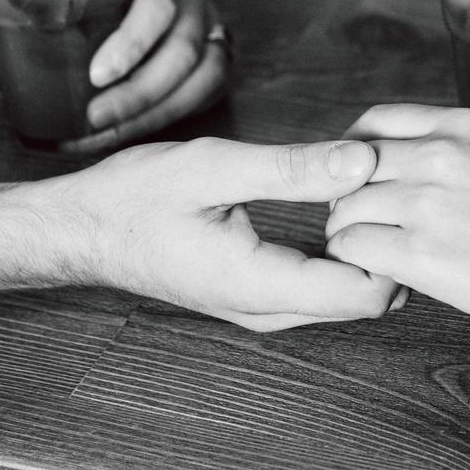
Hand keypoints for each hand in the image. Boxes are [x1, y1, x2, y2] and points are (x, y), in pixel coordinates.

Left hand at [0, 0, 228, 153]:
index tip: (95, 76)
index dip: (131, 43)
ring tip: (104, 133)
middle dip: (139, 91)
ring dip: (153, 110)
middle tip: (94, 117)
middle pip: (180, 48)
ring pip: (199, 74)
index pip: (156, 3)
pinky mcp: (211, 47)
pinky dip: (171, 114)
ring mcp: (204, 19)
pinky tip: (132, 131)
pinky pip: (205, 88)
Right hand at [15, 137, 401, 330]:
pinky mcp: (256, 294)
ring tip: (352, 187)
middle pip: (366, 300)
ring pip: (344, 295)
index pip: (366, 295)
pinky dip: (339, 249)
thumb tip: (364, 159)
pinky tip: (332, 203)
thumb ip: (292, 167)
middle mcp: (268, 310)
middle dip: (384, 245)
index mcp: (260, 285)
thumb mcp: (213, 167)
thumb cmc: (132, 198)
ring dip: (362, 246)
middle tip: (375, 184)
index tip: (376, 190)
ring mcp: (262, 308)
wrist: (80, 230)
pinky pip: (319, 285)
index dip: (389, 242)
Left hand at [324, 104, 469, 343]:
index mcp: (461, 126)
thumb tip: (385, 171)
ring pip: (344, 210)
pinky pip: (352, 248)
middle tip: (372, 229)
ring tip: (384, 256)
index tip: (357, 182)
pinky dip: (361, 266)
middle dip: (349, 202)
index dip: (352, 156)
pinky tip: (391, 276)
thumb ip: (446, 153)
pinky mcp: (422, 254)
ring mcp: (428, 204)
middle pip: (349, 168)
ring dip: (353, 237)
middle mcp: (440, 155)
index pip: (372, 124)